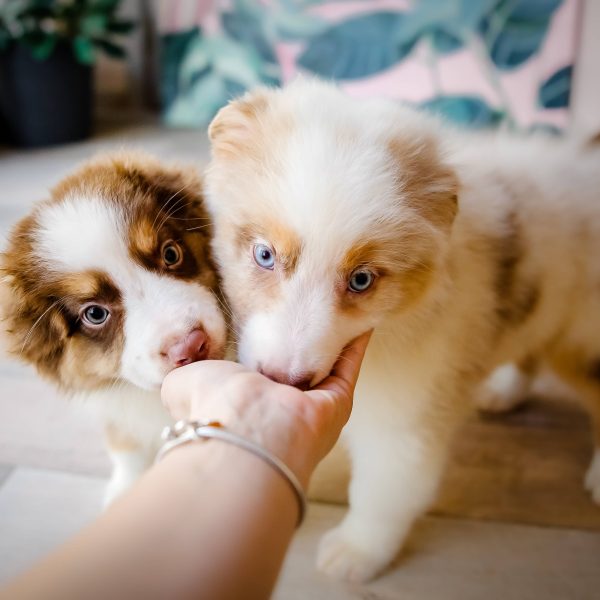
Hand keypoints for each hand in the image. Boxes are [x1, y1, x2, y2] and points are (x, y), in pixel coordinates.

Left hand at [161, 331, 370, 485]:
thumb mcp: (184, 382)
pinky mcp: (338, 402)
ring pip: (328, 367)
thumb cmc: (211, 408)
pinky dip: (356, 344)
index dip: (267, 350)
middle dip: (305, 343)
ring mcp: (313, 406)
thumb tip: (182, 367)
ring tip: (339, 310)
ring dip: (333, 339)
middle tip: (312, 311)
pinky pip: (349, 366)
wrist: (244, 431)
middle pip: (299, 370)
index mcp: (248, 404)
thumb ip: (185, 373)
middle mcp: (282, 408)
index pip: (262, 374)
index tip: (272, 326)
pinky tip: (360, 321)